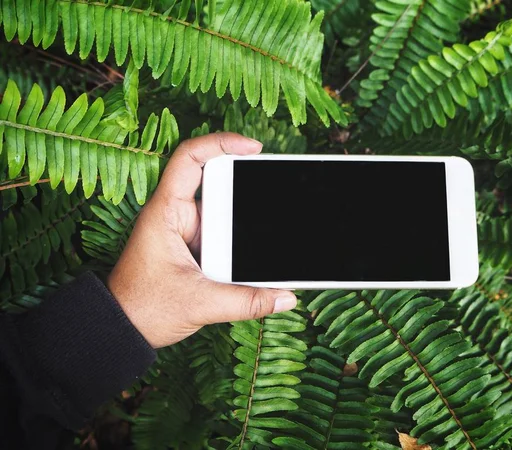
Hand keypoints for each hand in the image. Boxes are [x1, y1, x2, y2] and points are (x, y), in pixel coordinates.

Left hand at [107, 133, 296, 347]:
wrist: (122, 330)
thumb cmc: (142, 309)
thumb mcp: (198, 304)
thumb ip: (245, 302)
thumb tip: (285, 297)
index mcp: (165, 213)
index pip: (189, 158)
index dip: (222, 143)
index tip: (254, 149)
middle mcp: (176, 216)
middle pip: (216, 183)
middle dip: (247, 189)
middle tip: (277, 193)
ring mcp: (186, 232)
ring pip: (223, 212)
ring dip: (246, 222)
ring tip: (272, 231)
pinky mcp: (194, 249)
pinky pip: (223, 235)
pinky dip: (241, 241)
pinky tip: (258, 254)